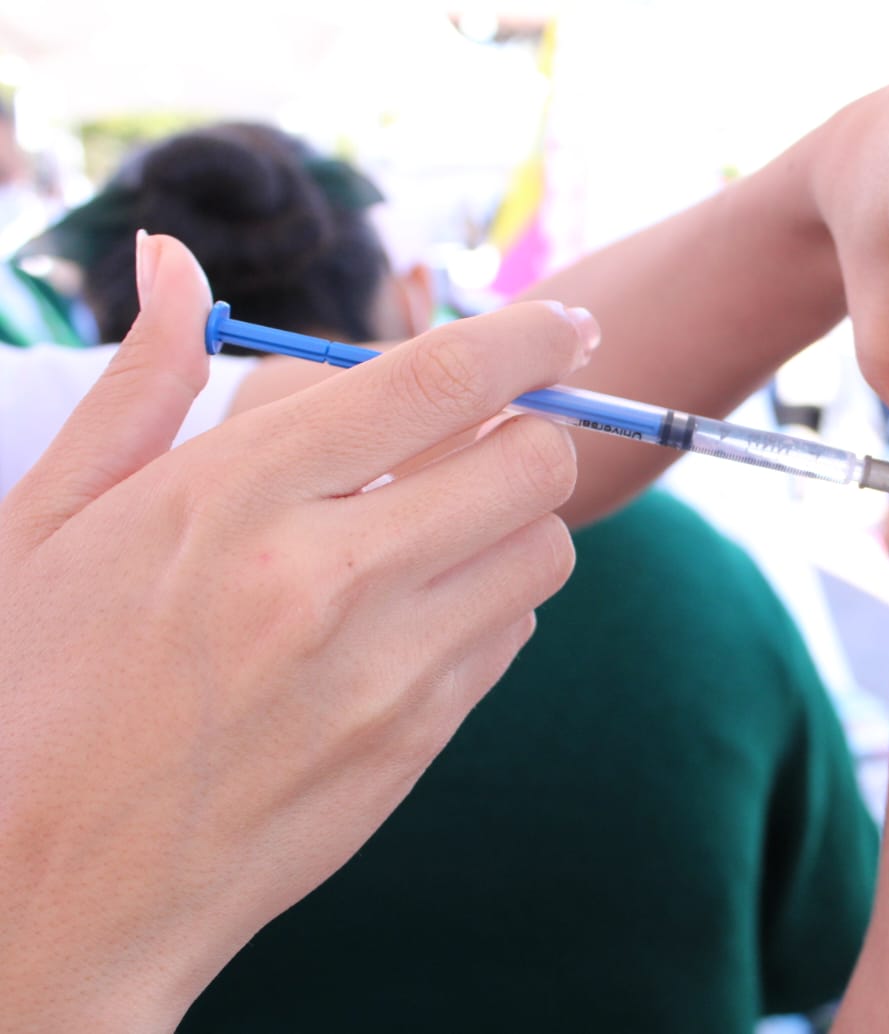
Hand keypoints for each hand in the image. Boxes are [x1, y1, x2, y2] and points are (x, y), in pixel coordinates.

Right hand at [0, 235, 593, 1029]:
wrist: (49, 894)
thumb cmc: (33, 695)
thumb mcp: (49, 524)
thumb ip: (139, 386)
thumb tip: (176, 261)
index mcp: (234, 495)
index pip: (437, 380)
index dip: (526, 335)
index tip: (568, 321)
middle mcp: (328, 574)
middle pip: (529, 460)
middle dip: (524, 431)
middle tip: (473, 440)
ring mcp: (386, 667)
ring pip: (541, 549)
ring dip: (507, 522)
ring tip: (427, 533)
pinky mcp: (415, 740)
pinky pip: (511, 635)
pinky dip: (485, 605)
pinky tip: (407, 616)